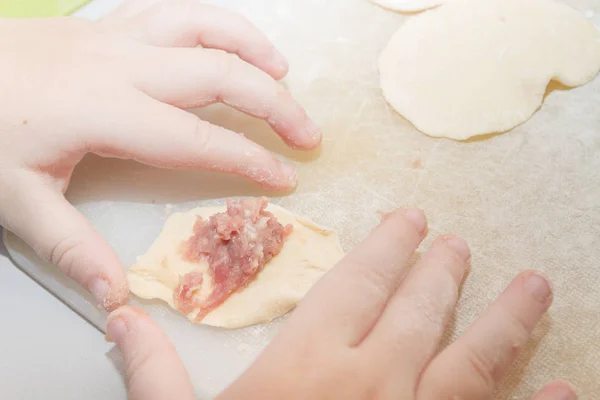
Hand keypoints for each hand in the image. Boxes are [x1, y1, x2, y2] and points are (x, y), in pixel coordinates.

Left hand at [0, 0, 320, 309]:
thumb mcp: (16, 200)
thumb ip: (70, 247)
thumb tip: (115, 295)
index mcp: (104, 111)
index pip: (197, 138)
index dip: (249, 158)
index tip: (284, 178)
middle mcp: (122, 65)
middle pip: (220, 74)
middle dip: (275, 105)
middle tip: (308, 134)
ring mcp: (118, 35)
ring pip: (205, 27)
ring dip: (254, 49)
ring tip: (286, 77)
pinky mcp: (110, 23)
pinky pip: (179, 11)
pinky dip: (220, 22)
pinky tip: (236, 41)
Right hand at [106, 208, 574, 399]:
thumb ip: (155, 369)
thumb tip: (122, 317)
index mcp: (310, 365)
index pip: (358, 283)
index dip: (387, 246)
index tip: (409, 221)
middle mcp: (373, 383)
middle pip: (419, 309)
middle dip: (440, 270)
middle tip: (459, 242)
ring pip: (473, 359)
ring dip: (506, 318)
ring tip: (534, 285)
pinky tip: (565, 388)